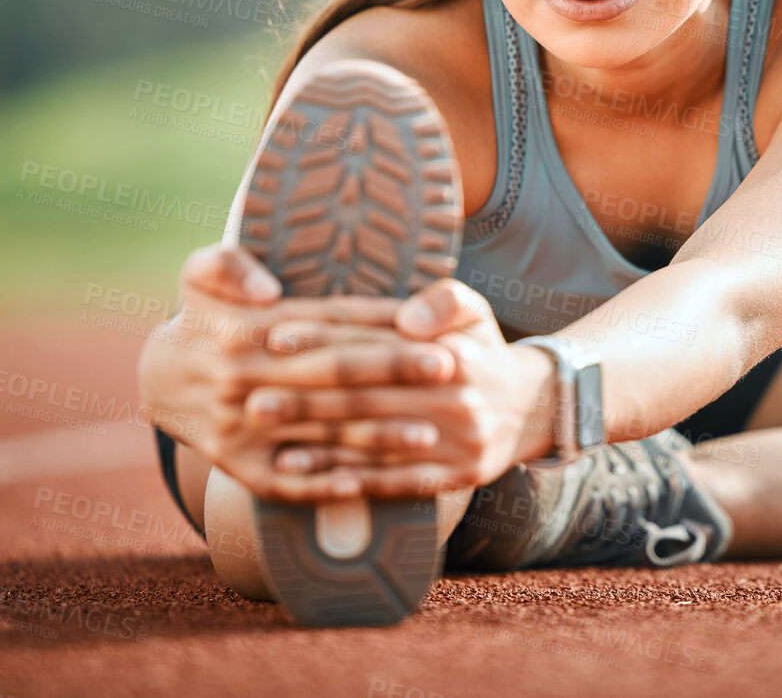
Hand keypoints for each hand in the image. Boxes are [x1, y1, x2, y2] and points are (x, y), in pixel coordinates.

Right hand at [135, 242, 460, 501]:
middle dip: (395, 373)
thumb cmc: (200, 318)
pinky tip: (372, 485)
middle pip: (334, 375)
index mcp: (248, 329)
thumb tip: (267, 288)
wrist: (158, 380)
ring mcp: (243, 429)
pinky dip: (328, 485)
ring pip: (320, 433)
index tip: (431, 332)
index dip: (382, 327)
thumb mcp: (200, 273)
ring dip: (376, 437)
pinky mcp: (239, 467)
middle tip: (450, 370)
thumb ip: (229, 264)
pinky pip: (288, 482)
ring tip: (430, 435)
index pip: (329, 326)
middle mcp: (247, 379)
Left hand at [245, 277, 555, 496]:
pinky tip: (302, 475)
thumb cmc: (480, 350)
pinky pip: (392, 481)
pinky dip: (345, 480)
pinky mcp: (451, 476)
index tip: (275, 337)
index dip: (325, 338)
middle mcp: (454, 397)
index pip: (378, 342)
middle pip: (368, 395)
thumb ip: (443, 300)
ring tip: (264, 432)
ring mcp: (454, 441)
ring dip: (314, 439)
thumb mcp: (474, 309)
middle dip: (305, 395)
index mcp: (452, 351)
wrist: (531, 410)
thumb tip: (409, 320)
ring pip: (372, 441)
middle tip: (250, 392)